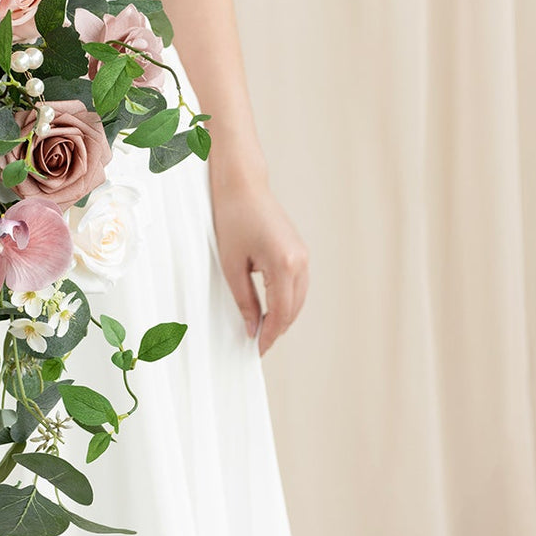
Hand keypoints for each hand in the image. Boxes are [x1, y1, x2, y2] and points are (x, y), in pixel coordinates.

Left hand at [210, 173, 309, 353]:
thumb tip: (251, 327)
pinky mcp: (300, 250)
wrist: (243, 185)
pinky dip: (287, 301)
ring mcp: (304, 255)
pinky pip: (298, 285)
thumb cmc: (232, 219)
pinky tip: (270, 309)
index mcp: (284, 265)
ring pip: (299, 299)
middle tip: (257, 345)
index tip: (256, 350)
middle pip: (293, 309)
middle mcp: (301, 261)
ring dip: (283, 316)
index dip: (269, 335)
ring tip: (262, 330)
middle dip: (277, 329)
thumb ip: (244, 300)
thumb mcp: (231, 265)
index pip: (280, 313)